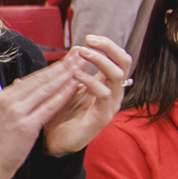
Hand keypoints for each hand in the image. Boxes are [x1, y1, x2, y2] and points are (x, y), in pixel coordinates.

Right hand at [0, 59, 82, 178]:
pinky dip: (63, 95)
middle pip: (41, 79)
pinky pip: (48, 107)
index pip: (33, 78)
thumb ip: (13, 99)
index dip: (53, 67)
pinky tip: (75, 86)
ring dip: (66, 75)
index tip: (68, 59)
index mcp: (3, 96)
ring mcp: (16, 112)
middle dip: (63, 66)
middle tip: (80, 54)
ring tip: (82, 65)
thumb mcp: (0, 115)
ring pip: (46, 89)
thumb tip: (21, 83)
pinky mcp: (25, 126)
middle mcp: (8, 100)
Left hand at [39, 36, 131, 154]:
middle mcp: (113, 92)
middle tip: (89, 41)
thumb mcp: (67, 85)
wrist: (53, 140)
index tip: (88, 37)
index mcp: (106, 82)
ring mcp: (110, 105)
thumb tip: (77, 47)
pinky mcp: (102, 117)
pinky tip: (76, 75)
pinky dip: (91, 81)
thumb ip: (75, 68)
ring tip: (81, 54)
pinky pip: (104, 94)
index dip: (107, 45)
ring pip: (117, 76)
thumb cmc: (61, 112)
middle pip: (124, 62)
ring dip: (99, 61)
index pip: (118, 57)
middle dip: (108, 48)